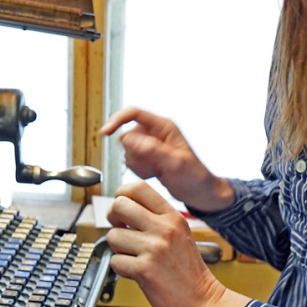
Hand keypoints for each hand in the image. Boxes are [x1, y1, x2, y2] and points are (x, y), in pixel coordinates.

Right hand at [100, 107, 233, 213]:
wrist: (201, 193)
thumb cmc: (195, 177)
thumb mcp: (175, 164)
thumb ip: (152, 150)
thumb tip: (128, 139)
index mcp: (164, 126)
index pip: (133, 114)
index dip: (116, 121)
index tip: (105, 133)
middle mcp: (156, 133)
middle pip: (127, 136)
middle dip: (134, 154)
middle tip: (153, 165)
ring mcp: (151, 145)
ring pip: (127, 151)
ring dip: (137, 165)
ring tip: (156, 171)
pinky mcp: (148, 157)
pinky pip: (131, 162)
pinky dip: (139, 170)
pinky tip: (155, 174)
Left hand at [106, 181, 250, 306]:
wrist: (204, 302)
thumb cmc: (189, 273)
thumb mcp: (180, 234)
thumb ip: (156, 219)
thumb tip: (124, 207)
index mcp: (172, 217)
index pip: (138, 187)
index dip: (122, 194)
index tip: (121, 207)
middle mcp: (164, 228)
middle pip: (119, 205)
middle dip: (113, 218)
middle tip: (121, 230)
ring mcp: (154, 248)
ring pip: (112, 235)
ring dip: (117, 249)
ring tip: (134, 257)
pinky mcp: (144, 269)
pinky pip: (115, 260)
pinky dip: (121, 269)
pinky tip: (136, 272)